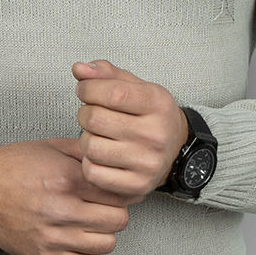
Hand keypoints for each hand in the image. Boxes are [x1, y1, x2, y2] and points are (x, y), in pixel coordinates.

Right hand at [0, 138, 130, 254]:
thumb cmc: (13, 167)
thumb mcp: (53, 148)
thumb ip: (87, 154)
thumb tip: (116, 165)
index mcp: (67, 179)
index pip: (118, 194)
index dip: (121, 192)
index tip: (116, 192)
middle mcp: (62, 209)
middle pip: (118, 220)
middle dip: (115, 211)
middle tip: (104, 206)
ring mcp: (53, 236)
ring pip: (107, 244)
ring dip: (103, 234)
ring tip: (91, 224)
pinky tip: (81, 242)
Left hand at [73, 60, 189, 202]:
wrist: (176, 148)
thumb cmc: (151, 114)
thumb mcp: (135, 86)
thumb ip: (105, 74)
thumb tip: (79, 69)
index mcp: (157, 104)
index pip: (112, 93)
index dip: (88, 89)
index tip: (85, 90)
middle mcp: (156, 134)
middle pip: (95, 119)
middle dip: (85, 113)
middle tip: (92, 114)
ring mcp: (148, 162)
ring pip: (90, 147)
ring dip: (86, 138)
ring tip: (98, 134)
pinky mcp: (137, 185)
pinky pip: (93, 173)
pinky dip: (89, 163)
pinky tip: (101, 155)